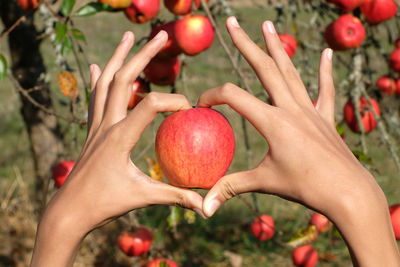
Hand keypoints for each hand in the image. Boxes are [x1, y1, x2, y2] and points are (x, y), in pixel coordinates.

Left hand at [31, 31, 202, 266]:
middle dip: (143, 55)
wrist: (68, 210)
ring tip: (128, 36)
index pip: (150, 105)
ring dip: (118, 57)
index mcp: (120, 137)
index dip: (173, 101)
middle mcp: (105, 124)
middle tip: (160, 36)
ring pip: (105, 82)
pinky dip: (97, 79)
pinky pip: (94, 97)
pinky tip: (98, 66)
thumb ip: (176, 197)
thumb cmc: (105, 204)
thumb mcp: (144, 198)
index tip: (189, 109)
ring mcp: (95, 125)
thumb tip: (206, 206)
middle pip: (123, 79)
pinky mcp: (91, 130)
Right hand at [198, 17, 399, 265]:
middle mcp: (291, 108)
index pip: (234, 97)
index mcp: (273, 121)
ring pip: (290, 72)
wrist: (348, 192)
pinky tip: (326, 53)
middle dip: (246, 45)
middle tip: (232, 24)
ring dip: (277, 47)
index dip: (213, 96)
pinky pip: (324, 89)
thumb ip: (231, 187)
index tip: (201, 105)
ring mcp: (310, 110)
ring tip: (268, 26)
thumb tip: (203, 206)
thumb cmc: (305, 188)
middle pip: (264, 69)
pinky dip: (325, 70)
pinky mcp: (325, 117)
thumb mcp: (264, 183)